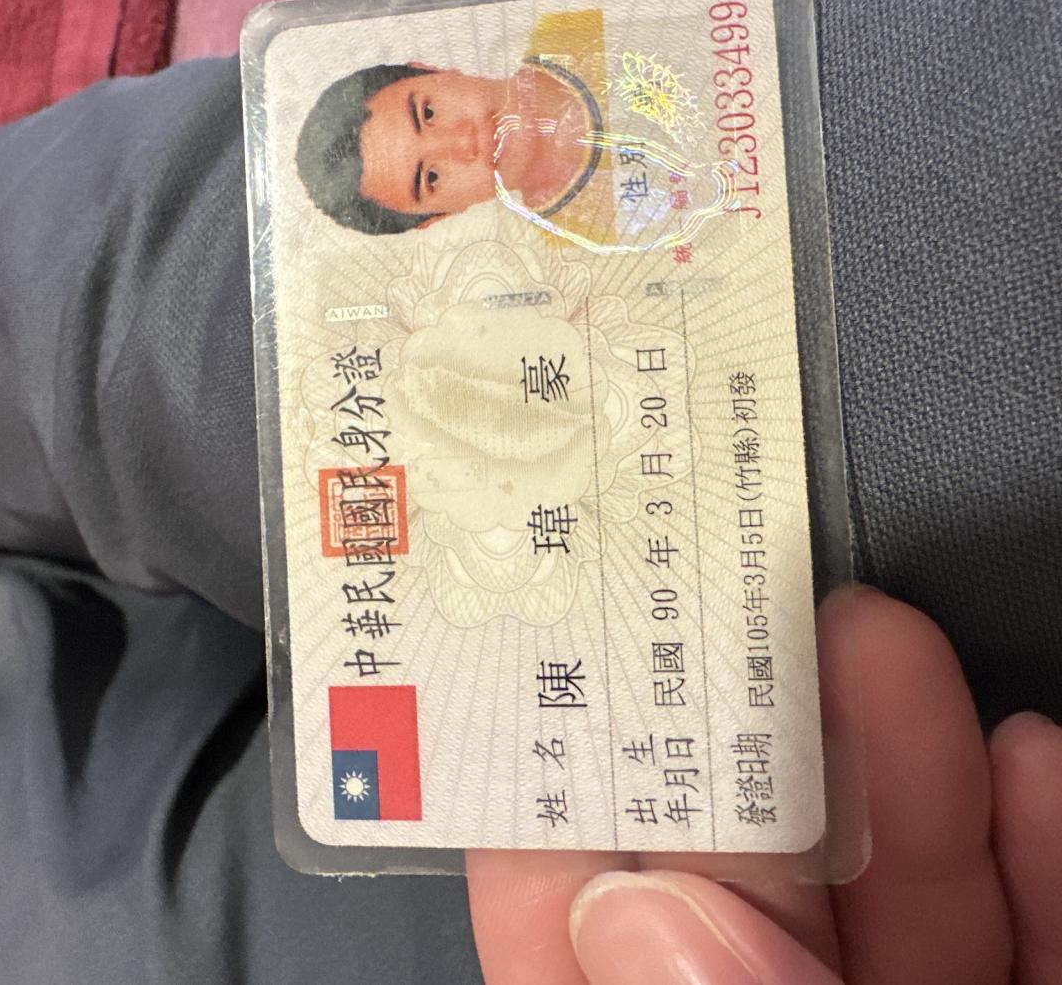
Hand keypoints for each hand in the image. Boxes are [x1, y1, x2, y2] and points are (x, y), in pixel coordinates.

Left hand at [466, 586, 1061, 983]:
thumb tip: (631, 914)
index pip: (577, 951)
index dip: (557, 828)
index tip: (553, 692)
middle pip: (750, 896)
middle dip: (747, 748)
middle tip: (733, 615)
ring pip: (903, 904)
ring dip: (896, 762)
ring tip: (876, 638)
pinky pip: (1044, 940)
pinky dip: (1038, 851)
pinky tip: (1027, 758)